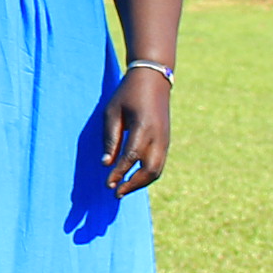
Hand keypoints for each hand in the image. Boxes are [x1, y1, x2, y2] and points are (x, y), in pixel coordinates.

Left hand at [100, 67, 169, 194]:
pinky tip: (133, 178)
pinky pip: (159, 163)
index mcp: (143, 127)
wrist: (154, 79)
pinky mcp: (166, 141)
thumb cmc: (127, 94)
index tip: (108, 184)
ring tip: (123, 188)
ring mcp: (165, 140)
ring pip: (157, 170)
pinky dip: (147, 174)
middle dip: (133, 184)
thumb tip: (106, 163)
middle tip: (116, 192)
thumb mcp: (112, 112)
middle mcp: (158, 137)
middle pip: (150, 170)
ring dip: (141, 183)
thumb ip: (110, 138)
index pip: (131, 157)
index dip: (119, 173)